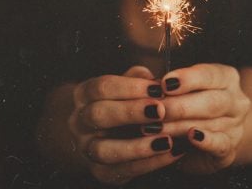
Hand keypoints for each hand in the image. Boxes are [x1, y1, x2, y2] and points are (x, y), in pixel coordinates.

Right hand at [66, 66, 182, 184]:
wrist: (103, 135)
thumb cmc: (122, 102)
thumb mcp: (127, 85)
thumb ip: (139, 79)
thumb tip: (157, 80)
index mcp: (84, 95)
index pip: (102, 87)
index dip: (130, 87)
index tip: (158, 88)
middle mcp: (79, 122)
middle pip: (99, 115)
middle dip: (131, 112)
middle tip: (161, 110)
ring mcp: (87, 149)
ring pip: (104, 150)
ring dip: (138, 146)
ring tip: (167, 140)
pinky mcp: (100, 172)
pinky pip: (121, 171)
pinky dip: (149, 163)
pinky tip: (172, 153)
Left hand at [159, 63, 251, 173]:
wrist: (209, 138)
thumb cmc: (189, 106)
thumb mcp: (181, 89)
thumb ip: (165, 83)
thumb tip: (146, 80)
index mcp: (226, 78)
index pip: (209, 74)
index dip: (187, 78)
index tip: (164, 83)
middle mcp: (236, 100)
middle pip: (210, 101)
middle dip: (179, 106)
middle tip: (155, 110)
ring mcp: (236, 126)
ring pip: (210, 124)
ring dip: (180, 126)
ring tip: (157, 128)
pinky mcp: (230, 150)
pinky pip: (220, 144)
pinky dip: (206, 140)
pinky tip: (191, 137)